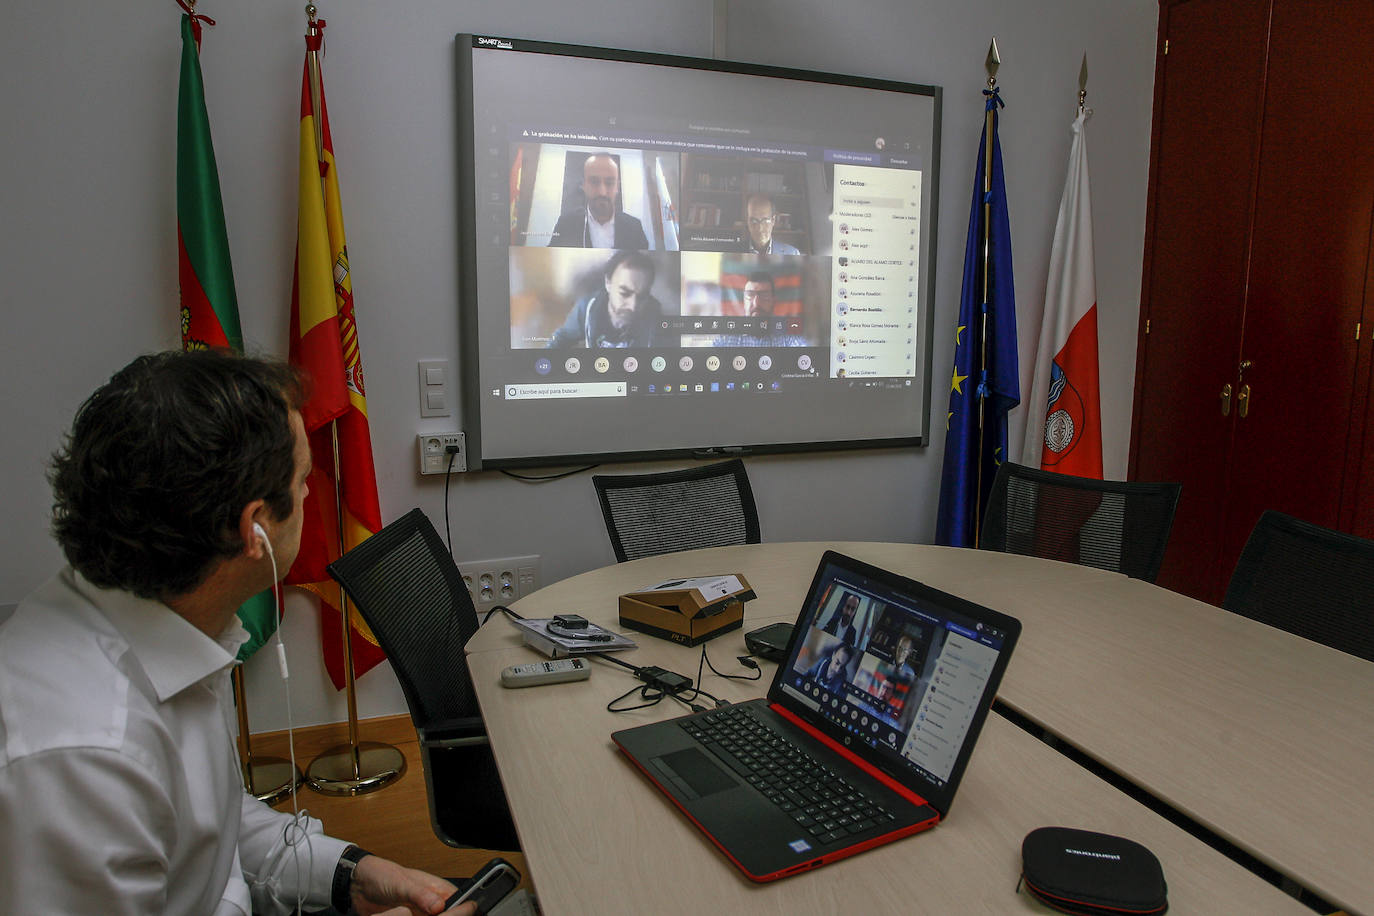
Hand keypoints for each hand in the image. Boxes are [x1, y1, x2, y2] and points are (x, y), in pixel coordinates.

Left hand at [350, 854, 474, 915]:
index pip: (458, 902)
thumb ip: (421, 894)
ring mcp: (420, 914)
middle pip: (447, 915)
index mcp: (436, 888)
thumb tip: (439, 905)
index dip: (460, 911)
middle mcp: (431, 902)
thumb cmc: (383, 875)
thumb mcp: (402, 883)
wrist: (359, 886)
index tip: (457, 915)